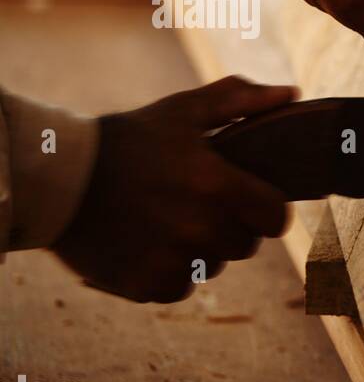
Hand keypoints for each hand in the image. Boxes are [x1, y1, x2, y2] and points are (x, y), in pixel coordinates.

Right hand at [52, 77, 295, 302]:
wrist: (55, 178)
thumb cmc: (127, 139)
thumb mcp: (182, 111)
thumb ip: (239, 101)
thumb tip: (290, 94)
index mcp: (216, 184)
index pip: (276, 218)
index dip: (268, 210)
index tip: (252, 201)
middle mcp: (199, 226)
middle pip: (245, 244)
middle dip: (231, 226)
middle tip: (198, 205)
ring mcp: (172, 259)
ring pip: (214, 266)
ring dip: (200, 249)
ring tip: (169, 221)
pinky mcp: (146, 284)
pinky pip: (181, 286)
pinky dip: (170, 271)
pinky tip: (149, 244)